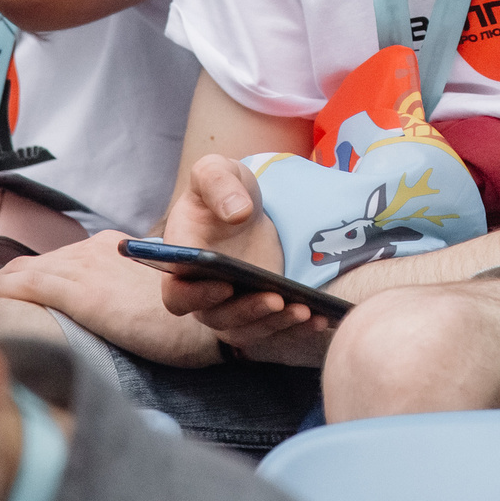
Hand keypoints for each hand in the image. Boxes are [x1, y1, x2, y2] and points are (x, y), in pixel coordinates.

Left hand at [0, 230, 230, 367]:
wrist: (209, 316)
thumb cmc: (188, 318)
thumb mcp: (151, 302)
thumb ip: (125, 300)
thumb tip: (111, 318)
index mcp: (109, 251)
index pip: (55, 265)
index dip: (28, 284)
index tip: (6, 303)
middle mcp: (92, 251)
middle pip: (33, 268)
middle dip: (5, 290)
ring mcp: (83, 266)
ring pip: (21, 275)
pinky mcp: (77, 288)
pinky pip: (21, 284)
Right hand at [154, 155, 338, 364]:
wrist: (246, 204)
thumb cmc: (223, 189)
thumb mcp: (215, 171)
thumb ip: (217, 183)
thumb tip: (237, 213)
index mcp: (181, 266)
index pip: (178, 296)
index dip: (198, 296)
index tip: (225, 285)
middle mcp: (202, 294)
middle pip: (218, 318)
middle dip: (248, 312)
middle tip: (277, 299)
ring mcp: (230, 306)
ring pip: (247, 330)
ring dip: (275, 324)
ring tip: (306, 310)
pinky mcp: (257, 311)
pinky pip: (272, 329)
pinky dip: (296, 328)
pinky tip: (321, 318)